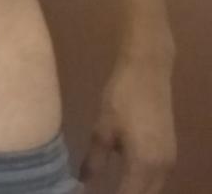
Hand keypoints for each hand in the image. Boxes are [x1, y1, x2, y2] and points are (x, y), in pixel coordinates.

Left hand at [81, 37, 176, 193]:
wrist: (147, 71)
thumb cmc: (121, 99)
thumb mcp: (101, 131)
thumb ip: (94, 161)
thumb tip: (83, 183)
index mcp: (144, 164)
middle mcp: (163, 167)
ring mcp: (169, 159)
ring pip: (152, 189)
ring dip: (134, 192)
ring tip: (109, 190)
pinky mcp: (169, 151)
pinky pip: (156, 178)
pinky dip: (141, 184)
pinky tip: (123, 182)